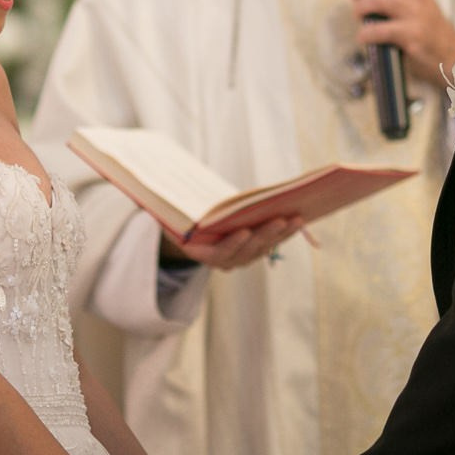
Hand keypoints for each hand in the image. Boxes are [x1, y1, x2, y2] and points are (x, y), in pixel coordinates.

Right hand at [161, 217, 304, 271]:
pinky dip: (285, 232)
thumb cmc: (183, 216)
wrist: (191, 227)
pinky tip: (297, 219)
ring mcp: (241, 257)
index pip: (220, 252)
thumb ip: (170, 209)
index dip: (232, 244)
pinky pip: (272, 243)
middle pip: (247, 251)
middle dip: (265, 234)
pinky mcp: (255, 250)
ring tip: (296, 218)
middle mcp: (223, 261)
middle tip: (280, 219)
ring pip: (263, 248)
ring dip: (281, 234)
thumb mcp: (174, 213)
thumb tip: (156, 193)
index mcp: (201, 253)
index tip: (244, 232)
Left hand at [349, 0, 454, 89]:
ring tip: (359, 17)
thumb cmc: (425, 25)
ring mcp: (415, 13)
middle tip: (355, 0)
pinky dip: (364, 33)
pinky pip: (379, 29)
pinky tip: (363, 37)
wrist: (449, 52)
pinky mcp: (413, 34)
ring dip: (359, 8)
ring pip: (376, 0)